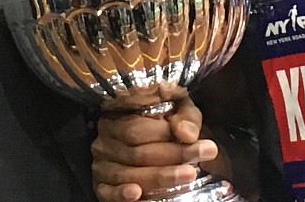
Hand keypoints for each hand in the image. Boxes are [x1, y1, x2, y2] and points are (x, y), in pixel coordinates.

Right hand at [92, 95, 217, 201]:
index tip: (201, 143)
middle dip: (174, 157)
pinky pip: (108, 193)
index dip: (169, 137)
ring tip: (189, 175)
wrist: (148, 144)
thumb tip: (187, 134)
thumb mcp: (178, 111)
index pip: (139, 129)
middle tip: (203, 157)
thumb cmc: (164, 124)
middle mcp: (105, 141)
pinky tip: (137, 194)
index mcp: (118, 117)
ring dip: (161, 177)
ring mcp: (101, 165)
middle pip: (138, 153)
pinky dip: (121, 194)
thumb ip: (186, 117)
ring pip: (129, 174)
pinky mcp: (101, 187)